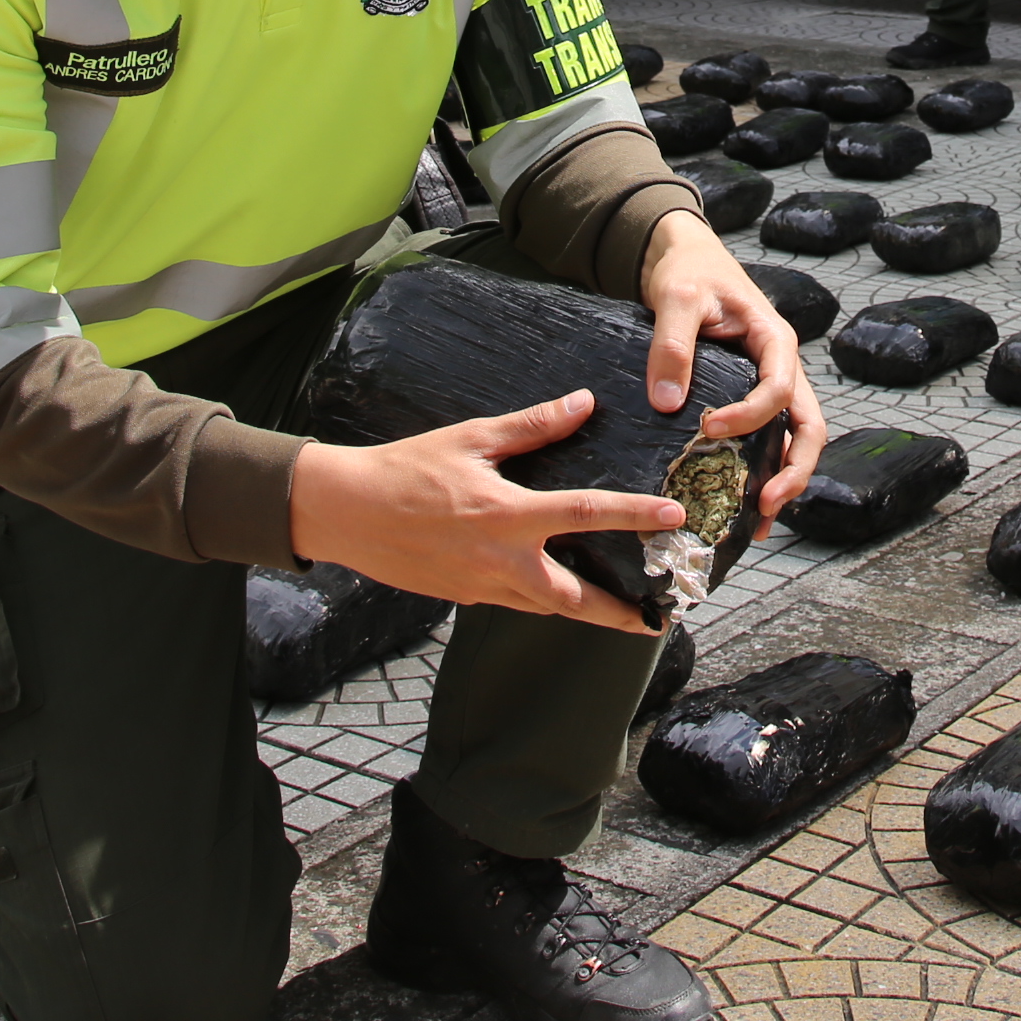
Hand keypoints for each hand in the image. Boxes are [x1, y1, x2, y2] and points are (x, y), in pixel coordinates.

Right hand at [289, 393, 684, 633]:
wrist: (346, 512)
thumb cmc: (406, 468)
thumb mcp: (471, 438)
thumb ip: (532, 426)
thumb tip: (582, 403)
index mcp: (506, 515)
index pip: (585, 513)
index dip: (634, 514)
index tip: (674, 518)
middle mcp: (499, 561)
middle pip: (573, 599)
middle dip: (618, 614)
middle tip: (656, 617)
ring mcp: (480, 586)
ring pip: (546, 609)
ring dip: (585, 613)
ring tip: (622, 614)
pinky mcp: (462, 597)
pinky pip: (514, 604)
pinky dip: (543, 602)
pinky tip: (558, 591)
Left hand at [640, 210, 829, 529]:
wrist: (688, 262)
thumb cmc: (689, 274)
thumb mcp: (676, 298)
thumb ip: (672, 345)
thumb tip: (666, 401)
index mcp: (774, 339)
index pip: (778, 387)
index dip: (751, 414)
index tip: (709, 427)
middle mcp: (782, 367)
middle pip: (810, 425)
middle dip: (795, 468)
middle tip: (766, 503)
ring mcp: (772, 385)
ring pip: (796, 439)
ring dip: (785, 479)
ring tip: (760, 522)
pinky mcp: (753, 398)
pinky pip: (771, 439)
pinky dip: (765, 472)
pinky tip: (745, 506)